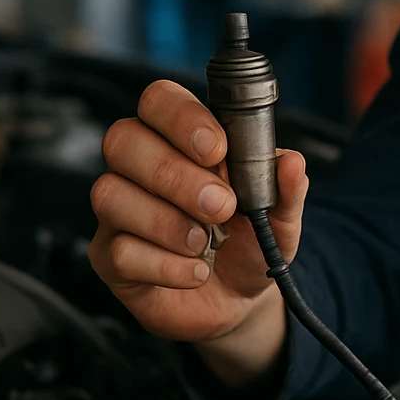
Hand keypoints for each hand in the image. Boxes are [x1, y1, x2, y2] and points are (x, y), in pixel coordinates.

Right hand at [88, 79, 309, 383]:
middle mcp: (137, 166)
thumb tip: (292, 162)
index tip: (218, 151)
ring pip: (111, 195)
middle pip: (123, 139)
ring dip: (167, 223)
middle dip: (175, 174)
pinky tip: (195, 272)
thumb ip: (286, 188)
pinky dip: (165, 265)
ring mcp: (116, 211)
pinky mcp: (108, 257)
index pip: (158, 99)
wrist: (237, 300)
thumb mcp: (278, 218)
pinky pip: (119, 251)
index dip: (181, 117)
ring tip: (205, 244)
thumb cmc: (249, 241)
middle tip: (220, 207)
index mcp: (178, 138)